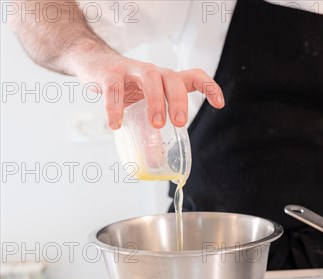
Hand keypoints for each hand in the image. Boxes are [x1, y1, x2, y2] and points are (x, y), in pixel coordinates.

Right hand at [71, 51, 224, 129]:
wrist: (93, 63)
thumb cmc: (126, 87)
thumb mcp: (144, 103)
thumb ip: (152, 128)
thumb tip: (157, 162)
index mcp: (166, 81)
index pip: (194, 76)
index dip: (209, 87)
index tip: (219, 104)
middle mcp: (153, 72)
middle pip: (173, 79)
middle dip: (179, 101)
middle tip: (179, 123)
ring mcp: (131, 70)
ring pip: (150, 77)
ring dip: (156, 101)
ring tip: (156, 124)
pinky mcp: (109, 74)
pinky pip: (114, 88)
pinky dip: (115, 107)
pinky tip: (116, 125)